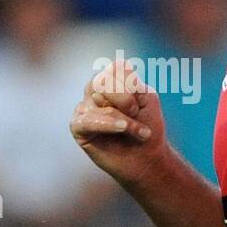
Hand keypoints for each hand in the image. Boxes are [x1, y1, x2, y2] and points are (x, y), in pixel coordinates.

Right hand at [70, 60, 167, 186]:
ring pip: (97, 99)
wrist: (147, 158)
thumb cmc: (147, 127)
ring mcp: (84, 107)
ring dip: (123, 118)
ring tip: (138, 132)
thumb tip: (103, 86)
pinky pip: (87, 120)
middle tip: (137, 115)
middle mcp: (95, 90)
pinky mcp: (78, 127)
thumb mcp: (147, 99)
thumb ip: (128, 84)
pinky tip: (122, 130)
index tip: (141, 103)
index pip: (116, 68)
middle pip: (103, 81)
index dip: (131, 85)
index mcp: (112, 79)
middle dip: (126, 100)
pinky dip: (107, 124)